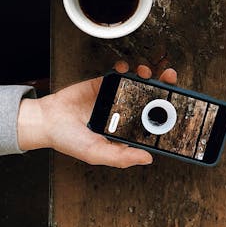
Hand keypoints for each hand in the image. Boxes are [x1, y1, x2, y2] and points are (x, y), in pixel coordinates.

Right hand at [17, 63, 177, 167]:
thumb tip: (148, 158)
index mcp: (127, 131)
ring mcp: (116, 97)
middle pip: (152, 98)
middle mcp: (126, 113)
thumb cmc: (70, 140)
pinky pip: (121, 73)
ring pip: (139, 83)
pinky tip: (126, 68)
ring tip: (146, 72)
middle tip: (169, 78)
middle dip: (164, 87)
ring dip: (147, 74)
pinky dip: (126, 68)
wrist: (46, 120)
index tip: (179, 102)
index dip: (168, 111)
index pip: (154, 121)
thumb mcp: (96, 153)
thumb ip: (121, 157)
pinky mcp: (105, 84)